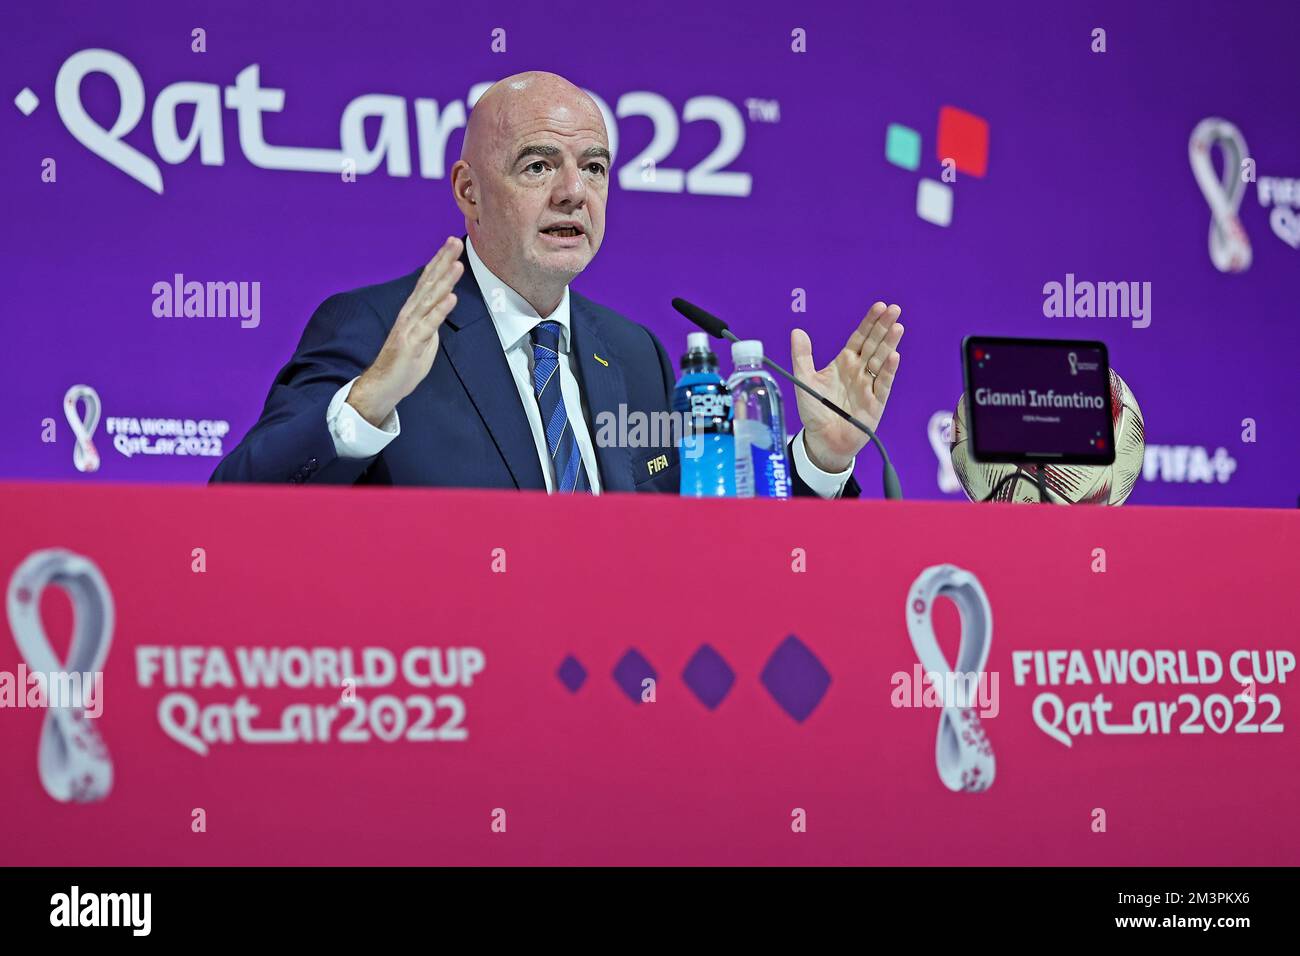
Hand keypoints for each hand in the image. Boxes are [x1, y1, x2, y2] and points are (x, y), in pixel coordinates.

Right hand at [348, 237, 463, 426]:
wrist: (384, 384)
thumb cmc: (404, 361)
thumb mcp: (425, 337)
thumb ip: (432, 320)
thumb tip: (443, 306)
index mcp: (414, 311)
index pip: (428, 281)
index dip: (440, 262)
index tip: (451, 244)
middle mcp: (410, 314)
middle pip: (428, 283)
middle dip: (443, 262)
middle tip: (455, 242)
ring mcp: (410, 327)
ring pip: (429, 300)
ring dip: (444, 281)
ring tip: (456, 265)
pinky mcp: (412, 343)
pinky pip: (428, 325)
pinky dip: (440, 311)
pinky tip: (450, 298)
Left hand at [791, 302, 903, 472]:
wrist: (823, 439)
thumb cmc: (815, 410)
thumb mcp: (804, 380)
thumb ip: (802, 356)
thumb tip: (797, 332)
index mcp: (844, 362)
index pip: (860, 337)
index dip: (869, 322)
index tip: (879, 306)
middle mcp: (859, 371)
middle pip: (874, 344)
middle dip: (884, 327)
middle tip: (894, 309)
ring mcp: (869, 386)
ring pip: (881, 360)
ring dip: (889, 344)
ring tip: (897, 327)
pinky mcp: (876, 403)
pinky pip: (883, 384)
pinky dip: (889, 371)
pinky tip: (894, 357)